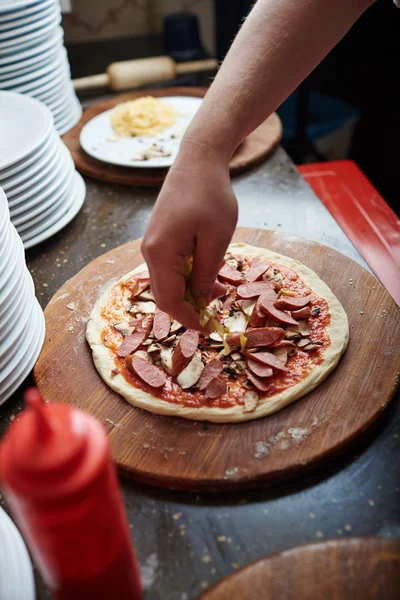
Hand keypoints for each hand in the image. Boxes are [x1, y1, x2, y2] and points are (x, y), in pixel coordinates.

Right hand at [142, 144, 237, 329]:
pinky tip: (209, 273)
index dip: (189, 320)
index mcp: (160, 254)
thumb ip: (205, 274)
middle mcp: (150, 252)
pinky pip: (170, 268)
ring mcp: (152, 245)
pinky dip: (187, 277)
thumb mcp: (216, 240)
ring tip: (219, 289)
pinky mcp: (159, 238)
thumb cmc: (211, 196)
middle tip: (216, 312)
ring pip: (168, 282)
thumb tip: (199, 301)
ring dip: (191, 292)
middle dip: (189, 309)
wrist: (197, 160)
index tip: (209, 329)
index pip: (170, 301)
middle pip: (164, 295)